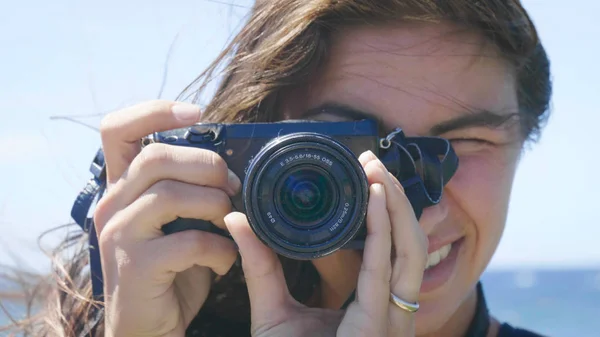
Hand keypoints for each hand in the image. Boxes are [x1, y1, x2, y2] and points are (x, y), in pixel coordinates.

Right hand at [93, 100, 240, 336]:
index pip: (117, 129)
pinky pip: (188, 241)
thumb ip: (192, 191)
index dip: (155, 111)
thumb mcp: (180, 221)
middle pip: (155, 157)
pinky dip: (219, 248)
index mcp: (123, 187)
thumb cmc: (174, 268)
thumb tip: (233, 167)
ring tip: (229, 223)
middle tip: (232, 187)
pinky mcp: (135, 267)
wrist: (150, 325)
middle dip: (207, 165)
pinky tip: (224, 260)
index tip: (197, 112)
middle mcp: (113, 205)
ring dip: (215, 205)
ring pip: (170, 195)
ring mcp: (119, 235)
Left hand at [224, 151, 428, 336]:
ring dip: (398, 208)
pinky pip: (389, 273)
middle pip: (409, 244)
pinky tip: (375, 200)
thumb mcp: (272, 308)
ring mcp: (390, 320)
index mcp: (371, 306)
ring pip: (411, 253)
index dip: (387, 211)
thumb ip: (260, 265)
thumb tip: (238, 220)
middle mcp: (390, 311)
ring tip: (378, 172)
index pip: (392, 250)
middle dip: (397, 199)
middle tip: (373, 162)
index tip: (368, 175)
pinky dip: (386, 232)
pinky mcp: (378, 327)